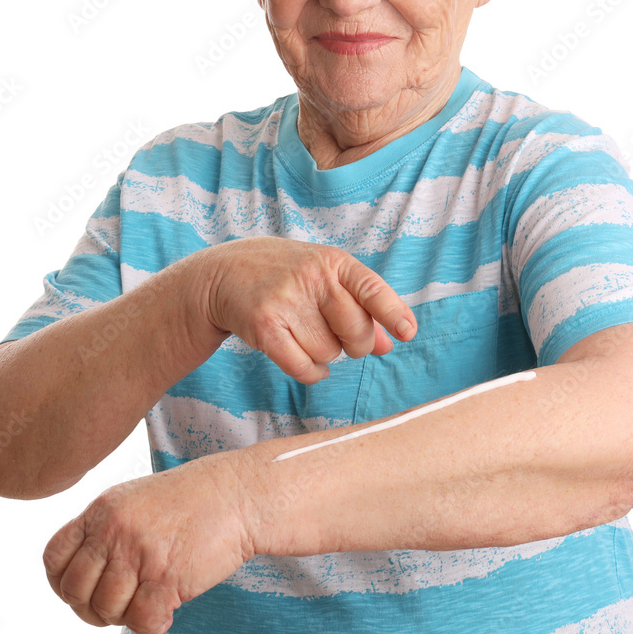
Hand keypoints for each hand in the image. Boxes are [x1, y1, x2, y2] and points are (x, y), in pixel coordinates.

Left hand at [43, 454, 254, 633]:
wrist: (237, 494)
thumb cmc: (191, 499)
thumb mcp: (135, 500)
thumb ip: (104, 531)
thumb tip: (79, 579)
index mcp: (103, 509)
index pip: (55, 557)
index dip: (62, 582)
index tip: (83, 590)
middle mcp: (115, 530)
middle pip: (75, 590)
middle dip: (92, 607)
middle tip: (120, 602)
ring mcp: (139, 553)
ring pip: (105, 610)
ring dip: (125, 615)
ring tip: (148, 600)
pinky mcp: (166, 578)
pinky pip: (140, 622)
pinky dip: (151, 624)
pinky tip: (167, 610)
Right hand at [197, 237, 416, 383]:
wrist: (224, 274)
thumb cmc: (287, 277)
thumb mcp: (324, 279)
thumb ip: (360, 308)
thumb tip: (390, 344)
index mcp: (333, 262)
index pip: (371, 289)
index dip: (393, 312)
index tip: (408, 332)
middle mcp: (311, 278)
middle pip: (356, 332)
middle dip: (354, 345)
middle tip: (337, 336)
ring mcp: (286, 301)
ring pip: (329, 354)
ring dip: (323, 355)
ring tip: (304, 333)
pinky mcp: (264, 327)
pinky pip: (304, 368)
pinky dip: (310, 371)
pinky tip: (301, 356)